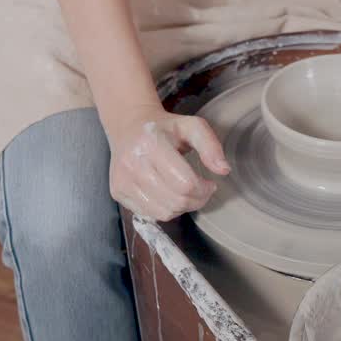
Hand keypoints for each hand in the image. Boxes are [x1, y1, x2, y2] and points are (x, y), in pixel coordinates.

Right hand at [106, 106, 229, 220]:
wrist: (129, 126)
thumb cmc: (164, 128)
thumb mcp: (192, 126)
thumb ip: (211, 146)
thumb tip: (224, 170)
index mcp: (151, 144)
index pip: (185, 183)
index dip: (204, 189)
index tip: (209, 183)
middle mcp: (132, 164)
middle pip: (176, 201)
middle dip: (196, 200)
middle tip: (201, 190)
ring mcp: (122, 180)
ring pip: (164, 212)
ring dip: (182, 207)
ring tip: (185, 193)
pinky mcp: (117, 192)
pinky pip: (150, 214)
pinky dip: (165, 209)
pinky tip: (168, 194)